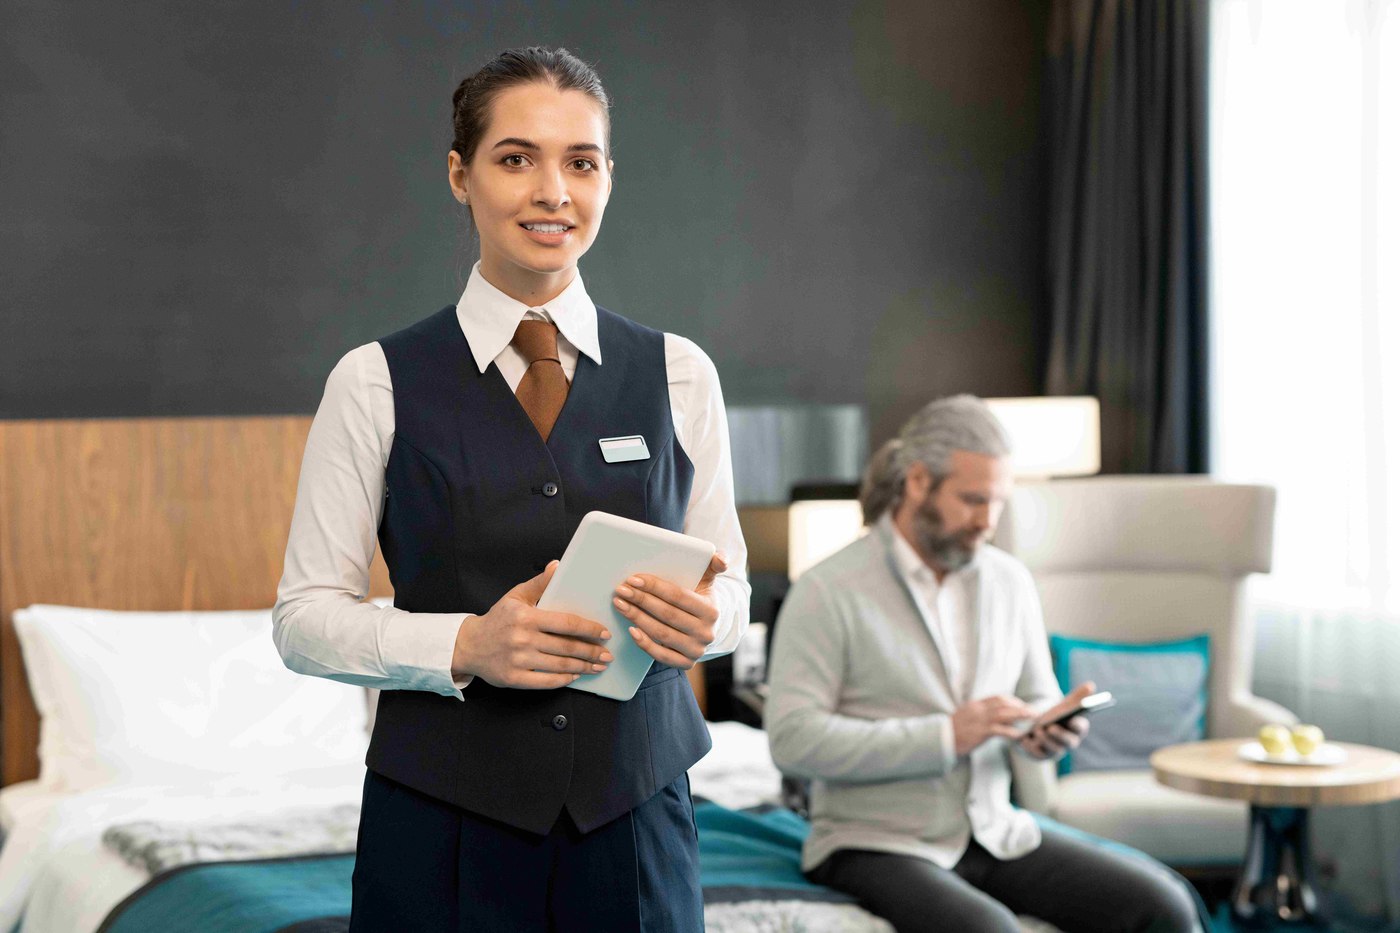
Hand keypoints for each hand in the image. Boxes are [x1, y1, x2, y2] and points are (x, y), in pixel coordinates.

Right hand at [452, 561, 612, 688]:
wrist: (469, 645)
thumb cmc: (497, 619)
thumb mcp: (516, 596)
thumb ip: (540, 583)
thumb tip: (558, 565)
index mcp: (526, 617)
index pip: (566, 623)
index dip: (589, 629)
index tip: (604, 633)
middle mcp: (523, 639)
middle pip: (566, 646)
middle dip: (591, 651)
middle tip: (607, 654)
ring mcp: (518, 660)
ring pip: (560, 665)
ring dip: (583, 666)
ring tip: (598, 666)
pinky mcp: (514, 679)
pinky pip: (546, 681)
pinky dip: (564, 679)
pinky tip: (575, 675)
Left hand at [611, 552, 726, 668]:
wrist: (705, 627)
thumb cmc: (699, 599)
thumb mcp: (708, 581)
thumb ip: (713, 566)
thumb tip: (721, 557)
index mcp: (711, 610)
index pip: (678, 596)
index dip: (654, 587)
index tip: (634, 579)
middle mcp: (706, 633)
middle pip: (667, 614)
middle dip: (641, 600)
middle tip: (621, 590)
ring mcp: (696, 650)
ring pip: (662, 633)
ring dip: (637, 618)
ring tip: (620, 604)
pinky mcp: (686, 663)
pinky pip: (661, 655)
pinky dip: (644, 643)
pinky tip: (631, 629)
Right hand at [951, 695, 1036, 755]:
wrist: (941, 739)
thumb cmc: (953, 731)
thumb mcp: (966, 717)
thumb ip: (979, 714)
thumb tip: (995, 716)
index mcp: (976, 705)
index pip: (998, 698)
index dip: (1013, 701)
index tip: (1023, 707)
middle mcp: (979, 710)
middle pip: (1004, 703)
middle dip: (1021, 706)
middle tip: (1033, 712)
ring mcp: (979, 720)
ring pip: (1004, 714)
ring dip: (1021, 715)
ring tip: (1033, 718)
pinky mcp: (979, 733)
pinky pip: (999, 730)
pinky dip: (1011, 731)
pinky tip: (1019, 735)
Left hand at [1018, 681, 1095, 759]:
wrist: (1037, 728)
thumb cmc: (1055, 716)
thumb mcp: (1064, 706)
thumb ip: (1077, 697)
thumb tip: (1091, 685)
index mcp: (1076, 730)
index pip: (1081, 728)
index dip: (1078, 725)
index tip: (1072, 720)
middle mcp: (1068, 743)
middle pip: (1069, 742)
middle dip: (1060, 735)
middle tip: (1051, 727)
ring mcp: (1055, 750)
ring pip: (1053, 749)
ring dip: (1045, 740)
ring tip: (1037, 730)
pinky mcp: (1042, 755)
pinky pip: (1037, 754)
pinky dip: (1031, 747)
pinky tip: (1024, 739)